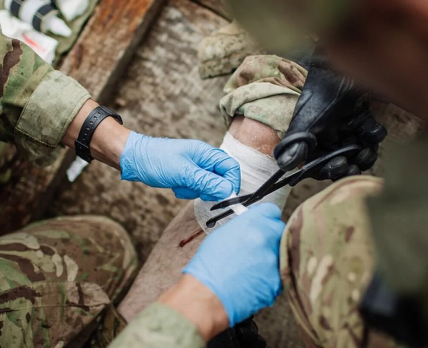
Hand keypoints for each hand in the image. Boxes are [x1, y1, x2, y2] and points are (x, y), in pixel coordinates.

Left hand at [120, 132, 240, 200]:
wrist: (133, 159)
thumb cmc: (156, 160)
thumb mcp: (183, 173)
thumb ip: (206, 182)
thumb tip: (228, 190)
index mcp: (206, 153)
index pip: (230, 167)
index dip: (231, 183)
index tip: (224, 196)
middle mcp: (203, 159)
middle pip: (220, 179)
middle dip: (209, 189)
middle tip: (196, 190)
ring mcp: (195, 167)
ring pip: (207, 186)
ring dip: (195, 190)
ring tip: (179, 185)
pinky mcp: (187, 175)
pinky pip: (195, 188)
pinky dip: (186, 190)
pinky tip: (174, 186)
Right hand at [183, 203, 284, 326]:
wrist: (207, 294)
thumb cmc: (209, 265)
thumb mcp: (223, 234)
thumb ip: (244, 226)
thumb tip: (255, 224)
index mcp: (251, 223)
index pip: (272, 211)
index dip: (266, 218)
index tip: (263, 223)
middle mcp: (265, 238)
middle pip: (279, 230)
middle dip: (271, 236)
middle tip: (257, 247)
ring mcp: (273, 260)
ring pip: (280, 253)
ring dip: (270, 257)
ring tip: (251, 267)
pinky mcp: (277, 281)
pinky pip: (278, 274)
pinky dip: (268, 277)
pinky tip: (252, 281)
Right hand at [274, 58, 387, 179]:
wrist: (332, 68)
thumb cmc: (315, 96)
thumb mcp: (304, 123)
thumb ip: (296, 145)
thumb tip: (285, 166)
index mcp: (313, 143)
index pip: (320, 166)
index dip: (330, 171)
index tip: (341, 166)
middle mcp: (329, 139)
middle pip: (342, 162)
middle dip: (350, 166)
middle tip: (356, 164)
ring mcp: (346, 130)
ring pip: (358, 152)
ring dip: (365, 155)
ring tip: (366, 150)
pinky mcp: (362, 119)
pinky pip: (371, 134)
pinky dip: (373, 135)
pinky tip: (370, 129)